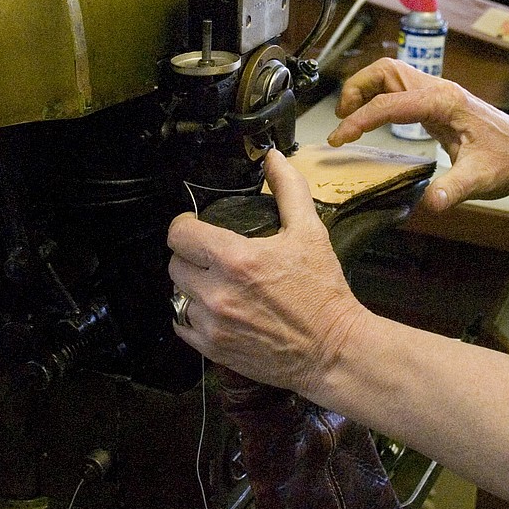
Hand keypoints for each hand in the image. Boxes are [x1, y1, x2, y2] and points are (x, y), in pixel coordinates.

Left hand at [167, 150, 369, 397]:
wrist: (334, 350)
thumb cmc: (322, 291)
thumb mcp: (309, 232)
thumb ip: (288, 190)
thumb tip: (274, 158)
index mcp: (235, 259)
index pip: (180, 234)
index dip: (185, 225)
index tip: (196, 227)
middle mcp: (217, 292)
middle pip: (175, 264)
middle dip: (190, 256)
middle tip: (210, 255)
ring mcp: (212, 324)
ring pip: (178, 296)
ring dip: (193, 287)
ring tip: (217, 284)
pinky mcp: (213, 350)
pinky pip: (183, 326)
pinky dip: (194, 317)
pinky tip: (216, 310)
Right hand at [327, 58, 508, 210]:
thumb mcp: (482, 179)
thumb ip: (454, 189)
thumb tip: (430, 204)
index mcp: (444, 102)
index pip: (389, 102)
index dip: (360, 119)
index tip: (340, 138)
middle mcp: (438, 90)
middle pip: (385, 71)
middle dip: (357, 89)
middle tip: (342, 120)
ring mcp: (438, 93)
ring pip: (391, 75)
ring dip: (365, 90)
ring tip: (350, 119)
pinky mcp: (437, 102)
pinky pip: (400, 90)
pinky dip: (379, 98)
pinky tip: (374, 121)